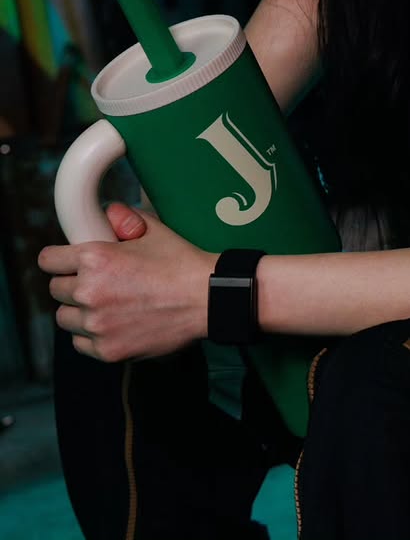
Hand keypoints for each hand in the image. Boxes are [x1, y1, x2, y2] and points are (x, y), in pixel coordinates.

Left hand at [38, 204, 216, 362]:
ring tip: (106, 304)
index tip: (66, 262)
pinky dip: (92, 335)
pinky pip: (81, 342)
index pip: (49, 260)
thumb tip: (108, 214)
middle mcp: (89, 292)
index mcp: (96, 259)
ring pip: (65, 318)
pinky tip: (114, 322)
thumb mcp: (155, 231)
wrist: (208, 298)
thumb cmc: (182, 264)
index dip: (60, 258)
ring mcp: (96, 324)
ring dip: (80, 311)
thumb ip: (125, 220)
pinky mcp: (106, 349)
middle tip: (97, 281)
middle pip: (56, 290)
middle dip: (73, 283)